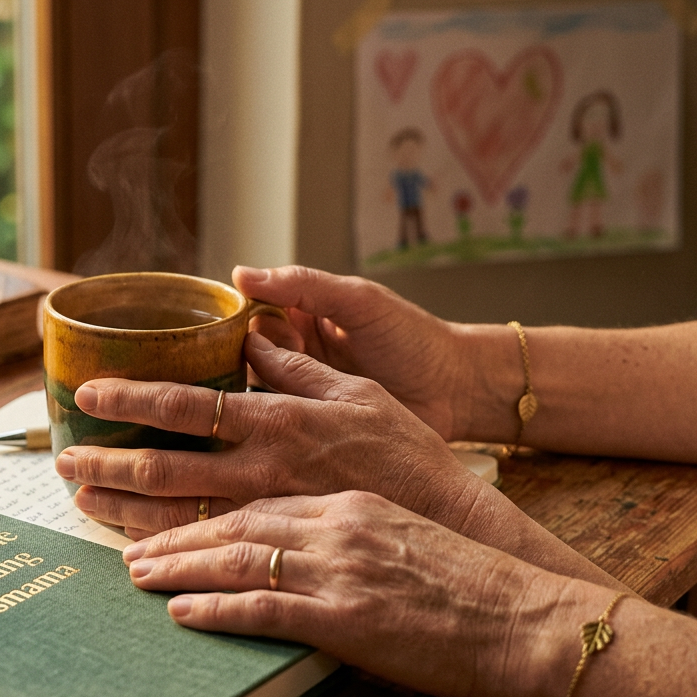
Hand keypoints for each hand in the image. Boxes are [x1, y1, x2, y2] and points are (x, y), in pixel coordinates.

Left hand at [56, 333, 490, 539]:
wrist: (465, 534)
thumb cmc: (415, 458)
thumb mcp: (362, 396)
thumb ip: (302, 369)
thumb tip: (255, 337)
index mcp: (288, 422)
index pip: (195, 405)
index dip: (137, 400)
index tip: (90, 396)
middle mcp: (278, 471)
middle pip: (176, 469)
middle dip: (113, 465)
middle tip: (66, 465)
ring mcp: (287, 527)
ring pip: (191, 524)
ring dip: (135, 522)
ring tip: (92, 517)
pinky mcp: (306, 580)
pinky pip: (234, 578)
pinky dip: (191, 576)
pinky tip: (160, 579)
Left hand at [122, 491, 579, 696]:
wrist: (524, 614)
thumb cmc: (470, 566)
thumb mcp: (408, 515)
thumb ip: (348, 492)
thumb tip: (305, 489)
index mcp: (345, 496)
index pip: (254, 493)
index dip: (197, 493)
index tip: (153, 492)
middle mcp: (334, 523)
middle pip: (231, 515)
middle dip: (162, 512)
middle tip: (109, 509)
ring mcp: (339, 571)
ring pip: (238, 557)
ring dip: (178, 562)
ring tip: (135, 568)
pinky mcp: (347, 619)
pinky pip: (266, 610)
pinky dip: (219, 609)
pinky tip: (183, 612)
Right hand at [232, 266, 468, 439]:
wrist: (454, 390)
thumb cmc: (413, 338)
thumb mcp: (358, 301)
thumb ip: (303, 285)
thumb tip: (241, 274)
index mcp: (305, 310)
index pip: (252, 308)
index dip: (244, 318)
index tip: (251, 330)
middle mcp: (297, 348)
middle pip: (245, 349)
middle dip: (251, 354)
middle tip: (281, 358)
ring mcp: (303, 386)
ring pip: (254, 384)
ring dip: (255, 386)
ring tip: (270, 390)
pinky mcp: (312, 422)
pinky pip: (277, 418)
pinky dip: (268, 418)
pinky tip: (268, 421)